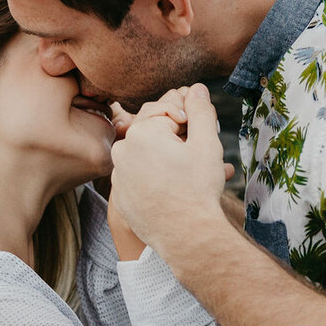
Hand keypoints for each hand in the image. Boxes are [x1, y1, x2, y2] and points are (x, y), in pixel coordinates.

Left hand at [108, 82, 231, 259]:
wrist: (186, 236)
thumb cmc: (198, 189)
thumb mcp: (206, 143)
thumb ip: (201, 110)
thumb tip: (195, 88)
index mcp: (141, 132)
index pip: (166, 112)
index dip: (188, 119)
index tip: (202, 133)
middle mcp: (122, 151)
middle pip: (153, 132)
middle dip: (176, 137)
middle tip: (198, 151)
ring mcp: (118, 177)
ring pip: (145, 156)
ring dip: (165, 158)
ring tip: (190, 171)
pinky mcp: (121, 198)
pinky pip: (138, 179)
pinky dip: (154, 178)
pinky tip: (174, 187)